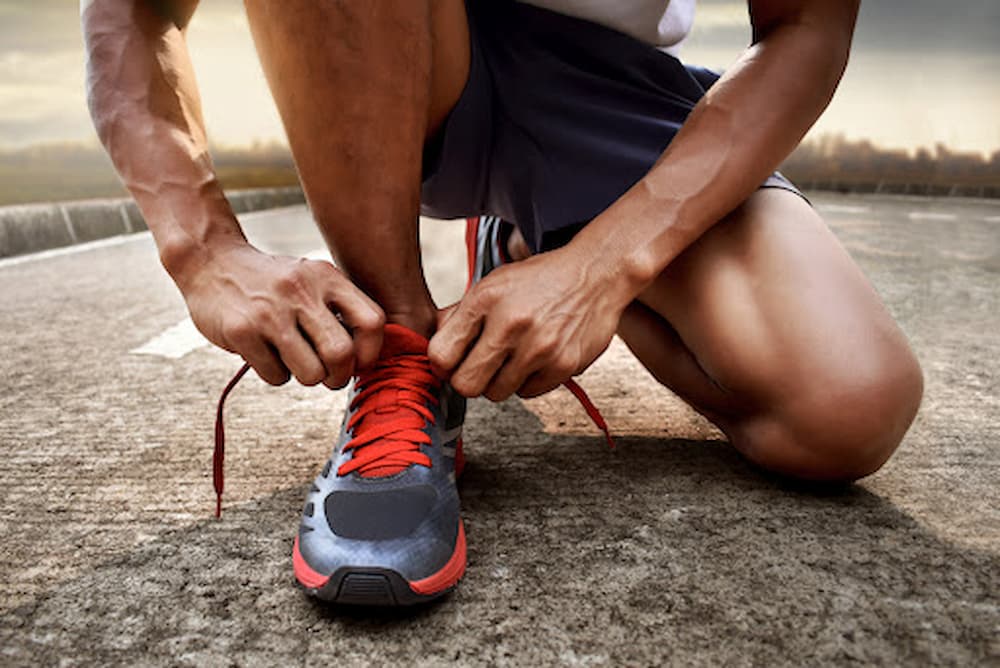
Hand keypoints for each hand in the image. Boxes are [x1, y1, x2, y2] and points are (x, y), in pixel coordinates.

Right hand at [178, 242, 383, 387]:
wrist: (211, 260)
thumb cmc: (271, 282)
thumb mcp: (311, 278)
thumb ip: (339, 308)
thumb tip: (365, 357)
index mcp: (326, 277)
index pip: (372, 322)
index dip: (371, 351)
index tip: (358, 361)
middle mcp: (301, 291)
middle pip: (341, 354)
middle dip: (338, 376)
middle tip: (328, 376)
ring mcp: (270, 312)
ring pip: (311, 373)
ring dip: (307, 378)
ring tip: (294, 360)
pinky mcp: (242, 331)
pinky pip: (276, 376)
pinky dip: (275, 374)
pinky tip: (266, 353)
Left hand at [428, 245, 629, 399]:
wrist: (596, 275)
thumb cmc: (538, 281)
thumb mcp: (493, 285)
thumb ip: (459, 315)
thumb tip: (430, 349)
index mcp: (485, 299)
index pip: (441, 355)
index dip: (442, 364)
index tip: (452, 361)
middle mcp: (511, 323)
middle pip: (466, 384)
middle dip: (469, 380)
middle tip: (480, 366)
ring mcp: (539, 347)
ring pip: (497, 393)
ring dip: (499, 381)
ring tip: (512, 357)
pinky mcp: (563, 364)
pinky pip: (527, 393)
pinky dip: (527, 381)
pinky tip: (536, 357)